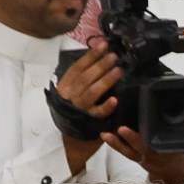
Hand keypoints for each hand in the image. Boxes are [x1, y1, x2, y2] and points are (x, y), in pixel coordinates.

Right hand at [55, 47, 121, 176]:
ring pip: (92, 92)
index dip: (91, 55)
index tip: (103, 45)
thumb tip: (99, 57)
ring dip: (106, 80)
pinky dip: (106, 106)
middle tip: (114, 56)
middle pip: (86, 77)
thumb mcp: (73, 91)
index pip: (78, 67)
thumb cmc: (75, 110)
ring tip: (118, 70)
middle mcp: (70, 96)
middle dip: (100, 65)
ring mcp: (79, 109)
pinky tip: (115, 100)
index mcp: (65, 86)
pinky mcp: (89, 121)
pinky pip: (98, 113)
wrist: (71, 138)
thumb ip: (82, 78)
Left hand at [100, 125, 183, 183]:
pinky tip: (106, 135)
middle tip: (122, 129)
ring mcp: (145, 159)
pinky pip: (125, 153)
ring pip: (131, 152)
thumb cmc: (179, 152)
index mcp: (169, 152)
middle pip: (144, 148)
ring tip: (107, 134)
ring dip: (118, 143)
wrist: (176, 171)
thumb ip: (181, 136)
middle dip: (134, 139)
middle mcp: (156, 157)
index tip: (149, 131)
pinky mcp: (137, 158)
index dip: (155, 138)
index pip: (162, 144)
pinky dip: (115, 144)